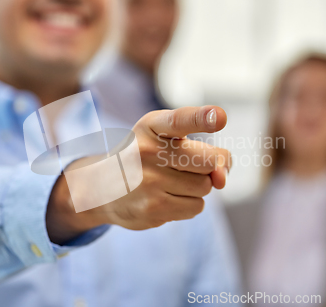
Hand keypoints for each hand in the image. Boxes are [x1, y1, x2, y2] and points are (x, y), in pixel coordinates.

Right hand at [46, 106, 231, 242]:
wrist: (102, 188)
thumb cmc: (145, 158)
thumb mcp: (168, 140)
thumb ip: (206, 151)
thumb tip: (223, 179)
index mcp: (152, 126)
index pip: (180, 120)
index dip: (202, 117)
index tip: (220, 117)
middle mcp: (147, 151)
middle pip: (208, 161)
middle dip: (207, 166)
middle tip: (184, 165)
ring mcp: (149, 181)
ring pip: (205, 186)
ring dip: (197, 187)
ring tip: (169, 182)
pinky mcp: (152, 208)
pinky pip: (196, 207)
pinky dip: (189, 204)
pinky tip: (166, 197)